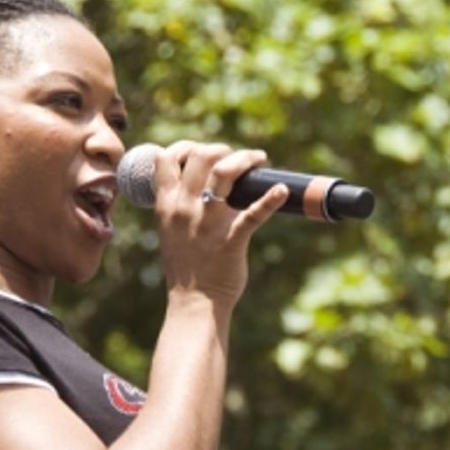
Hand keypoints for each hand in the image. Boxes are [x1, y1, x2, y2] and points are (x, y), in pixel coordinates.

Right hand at [152, 141, 289, 305]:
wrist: (195, 303)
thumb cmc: (187, 266)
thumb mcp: (172, 230)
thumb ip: (182, 204)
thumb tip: (204, 180)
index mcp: (166, 205)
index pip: (166, 158)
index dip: (186, 147)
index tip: (205, 153)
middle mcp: (184, 209)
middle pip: (201, 156)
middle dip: (223, 149)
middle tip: (239, 159)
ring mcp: (207, 224)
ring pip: (224, 173)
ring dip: (245, 159)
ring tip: (258, 160)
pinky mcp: (231, 240)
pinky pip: (253, 215)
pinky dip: (271, 199)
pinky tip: (283, 191)